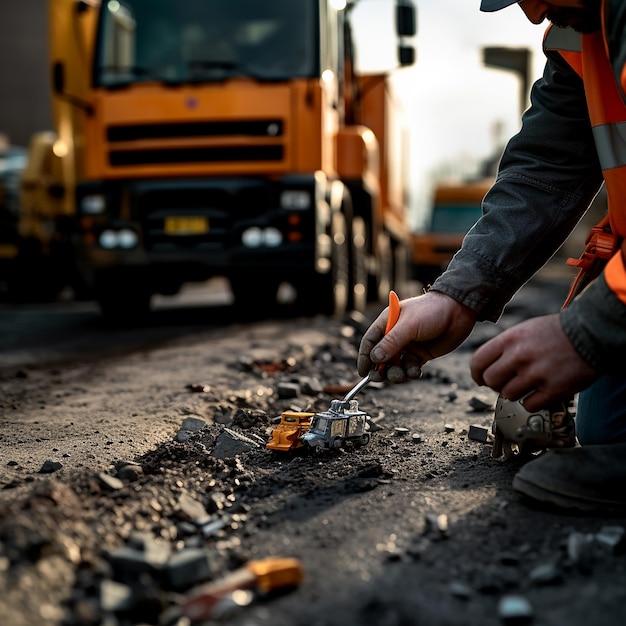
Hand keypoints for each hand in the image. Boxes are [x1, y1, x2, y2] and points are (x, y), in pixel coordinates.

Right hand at [357, 291, 476, 382]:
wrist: (458, 311)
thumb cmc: (431, 310)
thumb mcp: (409, 325)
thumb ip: (391, 342)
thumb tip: (375, 359)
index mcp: (388, 323)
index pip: (370, 342)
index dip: (365, 357)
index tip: (363, 372)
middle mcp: (396, 335)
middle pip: (381, 357)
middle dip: (381, 369)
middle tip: (381, 378)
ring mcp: (409, 346)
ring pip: (395, 365)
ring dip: (396, 373)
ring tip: (403, 374)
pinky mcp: (421, 354)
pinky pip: (410, 368)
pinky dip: (411, 372)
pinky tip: (416, 371)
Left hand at [470, 313, 597, 410]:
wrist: (590, 333)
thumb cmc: (556, 332)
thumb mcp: (524, 330)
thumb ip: (505, 347)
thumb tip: (487, 366)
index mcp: (510, 339)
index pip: (478, 362)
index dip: (477, 374)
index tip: (481, 379)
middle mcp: (519, 356)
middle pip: (490, 381)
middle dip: (496, 385)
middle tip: (507, 383)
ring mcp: (535, 374)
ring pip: (508, 395)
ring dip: (516, 393)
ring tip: (528, 385)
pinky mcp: (552, 389)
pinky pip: (529, 405)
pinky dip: (533, 402)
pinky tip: (540, 392)